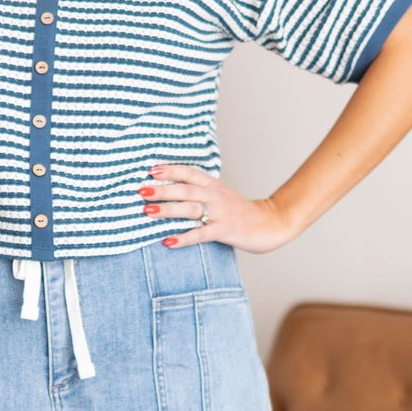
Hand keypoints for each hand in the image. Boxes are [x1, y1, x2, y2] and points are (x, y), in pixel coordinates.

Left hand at [139, 165, 294, 254]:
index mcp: (213, 185)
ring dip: (168, 210)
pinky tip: (168, 241)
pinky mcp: (224, 230)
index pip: (189, 173)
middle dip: (162, 189)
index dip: (171, 170)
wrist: (270, 223)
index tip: (151, 169)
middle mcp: (215, 196)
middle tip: (141, 190)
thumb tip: (171, 192)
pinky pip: (201, 234)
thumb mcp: (220, 196)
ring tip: (147, 211)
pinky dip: (183, 238)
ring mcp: (220, 213)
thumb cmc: (240, 212)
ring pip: (190, 209)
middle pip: (186, 189)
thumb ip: (200, 193)